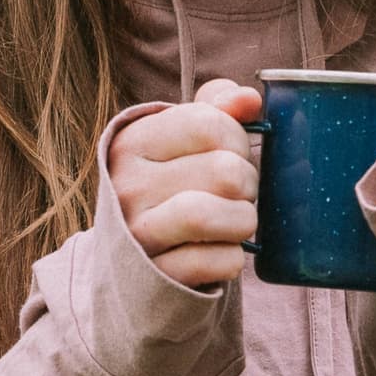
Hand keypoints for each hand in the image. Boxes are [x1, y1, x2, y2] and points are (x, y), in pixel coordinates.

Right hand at [111, 77, 262, 287]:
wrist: (126, 262)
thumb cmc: (165, 187)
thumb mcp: (176, 141)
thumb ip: (213, 109)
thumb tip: (248, 99)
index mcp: (130, 142)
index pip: (208, 123)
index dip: (237, 137)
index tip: (231, 152)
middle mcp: (126, 186)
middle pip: (224, 171)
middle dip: (248, 183)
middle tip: (238, 192)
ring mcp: (137, 235)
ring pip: (217, 216)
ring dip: (244, 219)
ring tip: (236, 219)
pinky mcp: (157, 276)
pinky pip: (220, 260)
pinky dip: (234, 257)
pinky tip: (222, 250)